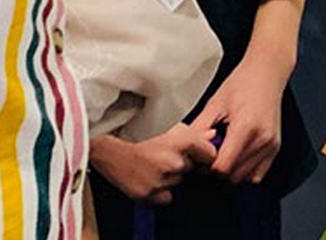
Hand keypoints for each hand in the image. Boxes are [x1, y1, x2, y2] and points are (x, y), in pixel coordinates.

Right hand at [89, 125, 216, 205]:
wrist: (112, 152)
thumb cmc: (140, 137)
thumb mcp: (169, 129)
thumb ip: (195, 134)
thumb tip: (213, 135)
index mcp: (181, 142)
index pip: (210, 154)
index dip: (204, 155)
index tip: (197, 155)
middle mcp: (174, 162)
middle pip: (192, 169)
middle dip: (183, 165)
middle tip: (166, 157)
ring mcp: (163, 180)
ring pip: (178, 183)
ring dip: (171, 177)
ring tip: (155, 166)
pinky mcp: (150, 195)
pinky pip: (166, 197)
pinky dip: (161, 191)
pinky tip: (151, 179)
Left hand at [194, 51, 290, 184]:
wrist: (267, 72)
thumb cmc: (242, 83)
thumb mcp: (215, 103)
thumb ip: (199, 129)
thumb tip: (186, 148)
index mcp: (246, 127)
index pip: (222, 167)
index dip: (207, 165)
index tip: (202, 155)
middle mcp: (262, 139)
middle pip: (233, 175)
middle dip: (218, 169)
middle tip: (211, 152)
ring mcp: (271, 145)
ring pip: (245, 177)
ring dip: (231, 170)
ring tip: (224, 151)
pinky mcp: (275, 147)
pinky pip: (257, 174)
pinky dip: (245, 170)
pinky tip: (237, 154)